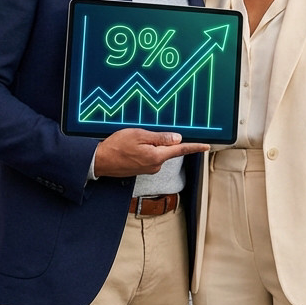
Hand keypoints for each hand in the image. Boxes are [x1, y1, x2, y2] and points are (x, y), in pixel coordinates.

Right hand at [93, 128, 208, 177]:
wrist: (99, 161)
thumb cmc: (116, 146)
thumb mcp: (139, 135)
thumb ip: (160, 138)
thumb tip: (177, 139)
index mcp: (157, 156)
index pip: (181, 150)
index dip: (194, 147)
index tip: (206, 146)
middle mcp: (155, 166)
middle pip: (167, 149)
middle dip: (160, 140)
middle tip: (142, 134)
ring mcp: (148, 169)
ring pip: (157, 152)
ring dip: (150, 145)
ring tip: (132, 141)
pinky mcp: (141, 170)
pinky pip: (149, 157)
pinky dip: (144, 150)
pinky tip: (131, 147)